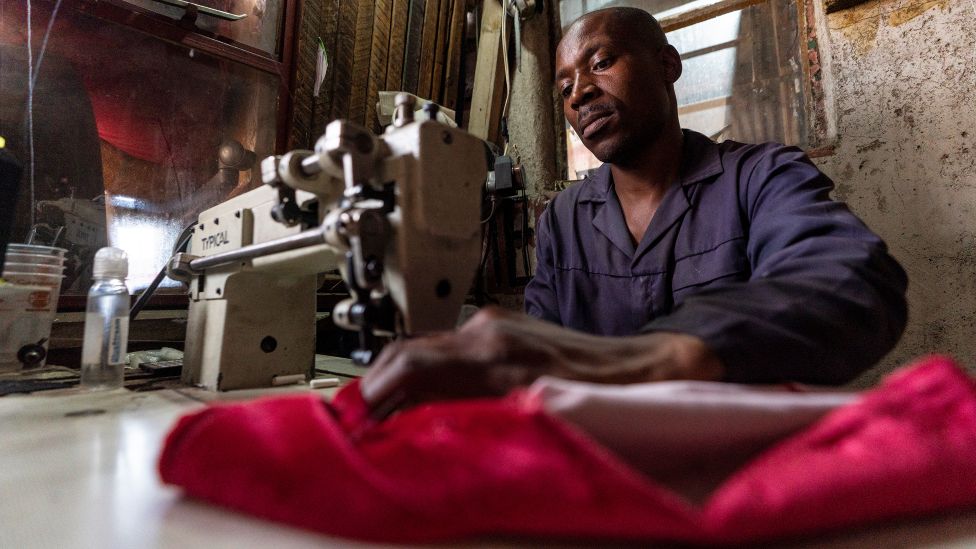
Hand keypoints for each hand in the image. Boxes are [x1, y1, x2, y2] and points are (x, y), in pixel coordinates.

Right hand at [360, 307, 723, 416]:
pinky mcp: (504, 326)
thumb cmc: (603, 394)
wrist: (648, 364)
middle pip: (409, 352)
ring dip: (398, 378)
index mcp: (493, 353)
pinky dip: (424, 371)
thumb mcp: (534, 416)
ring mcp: (496, 324)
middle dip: (376, 386)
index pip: (411, 366)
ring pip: (426, 347)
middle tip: (357, 420)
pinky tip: (423, 395)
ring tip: (382, 413)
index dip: (375, 395)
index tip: (357, 423)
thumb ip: (473, 419)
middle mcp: (489, 331)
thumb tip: (421, 432)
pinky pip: (449, 346)